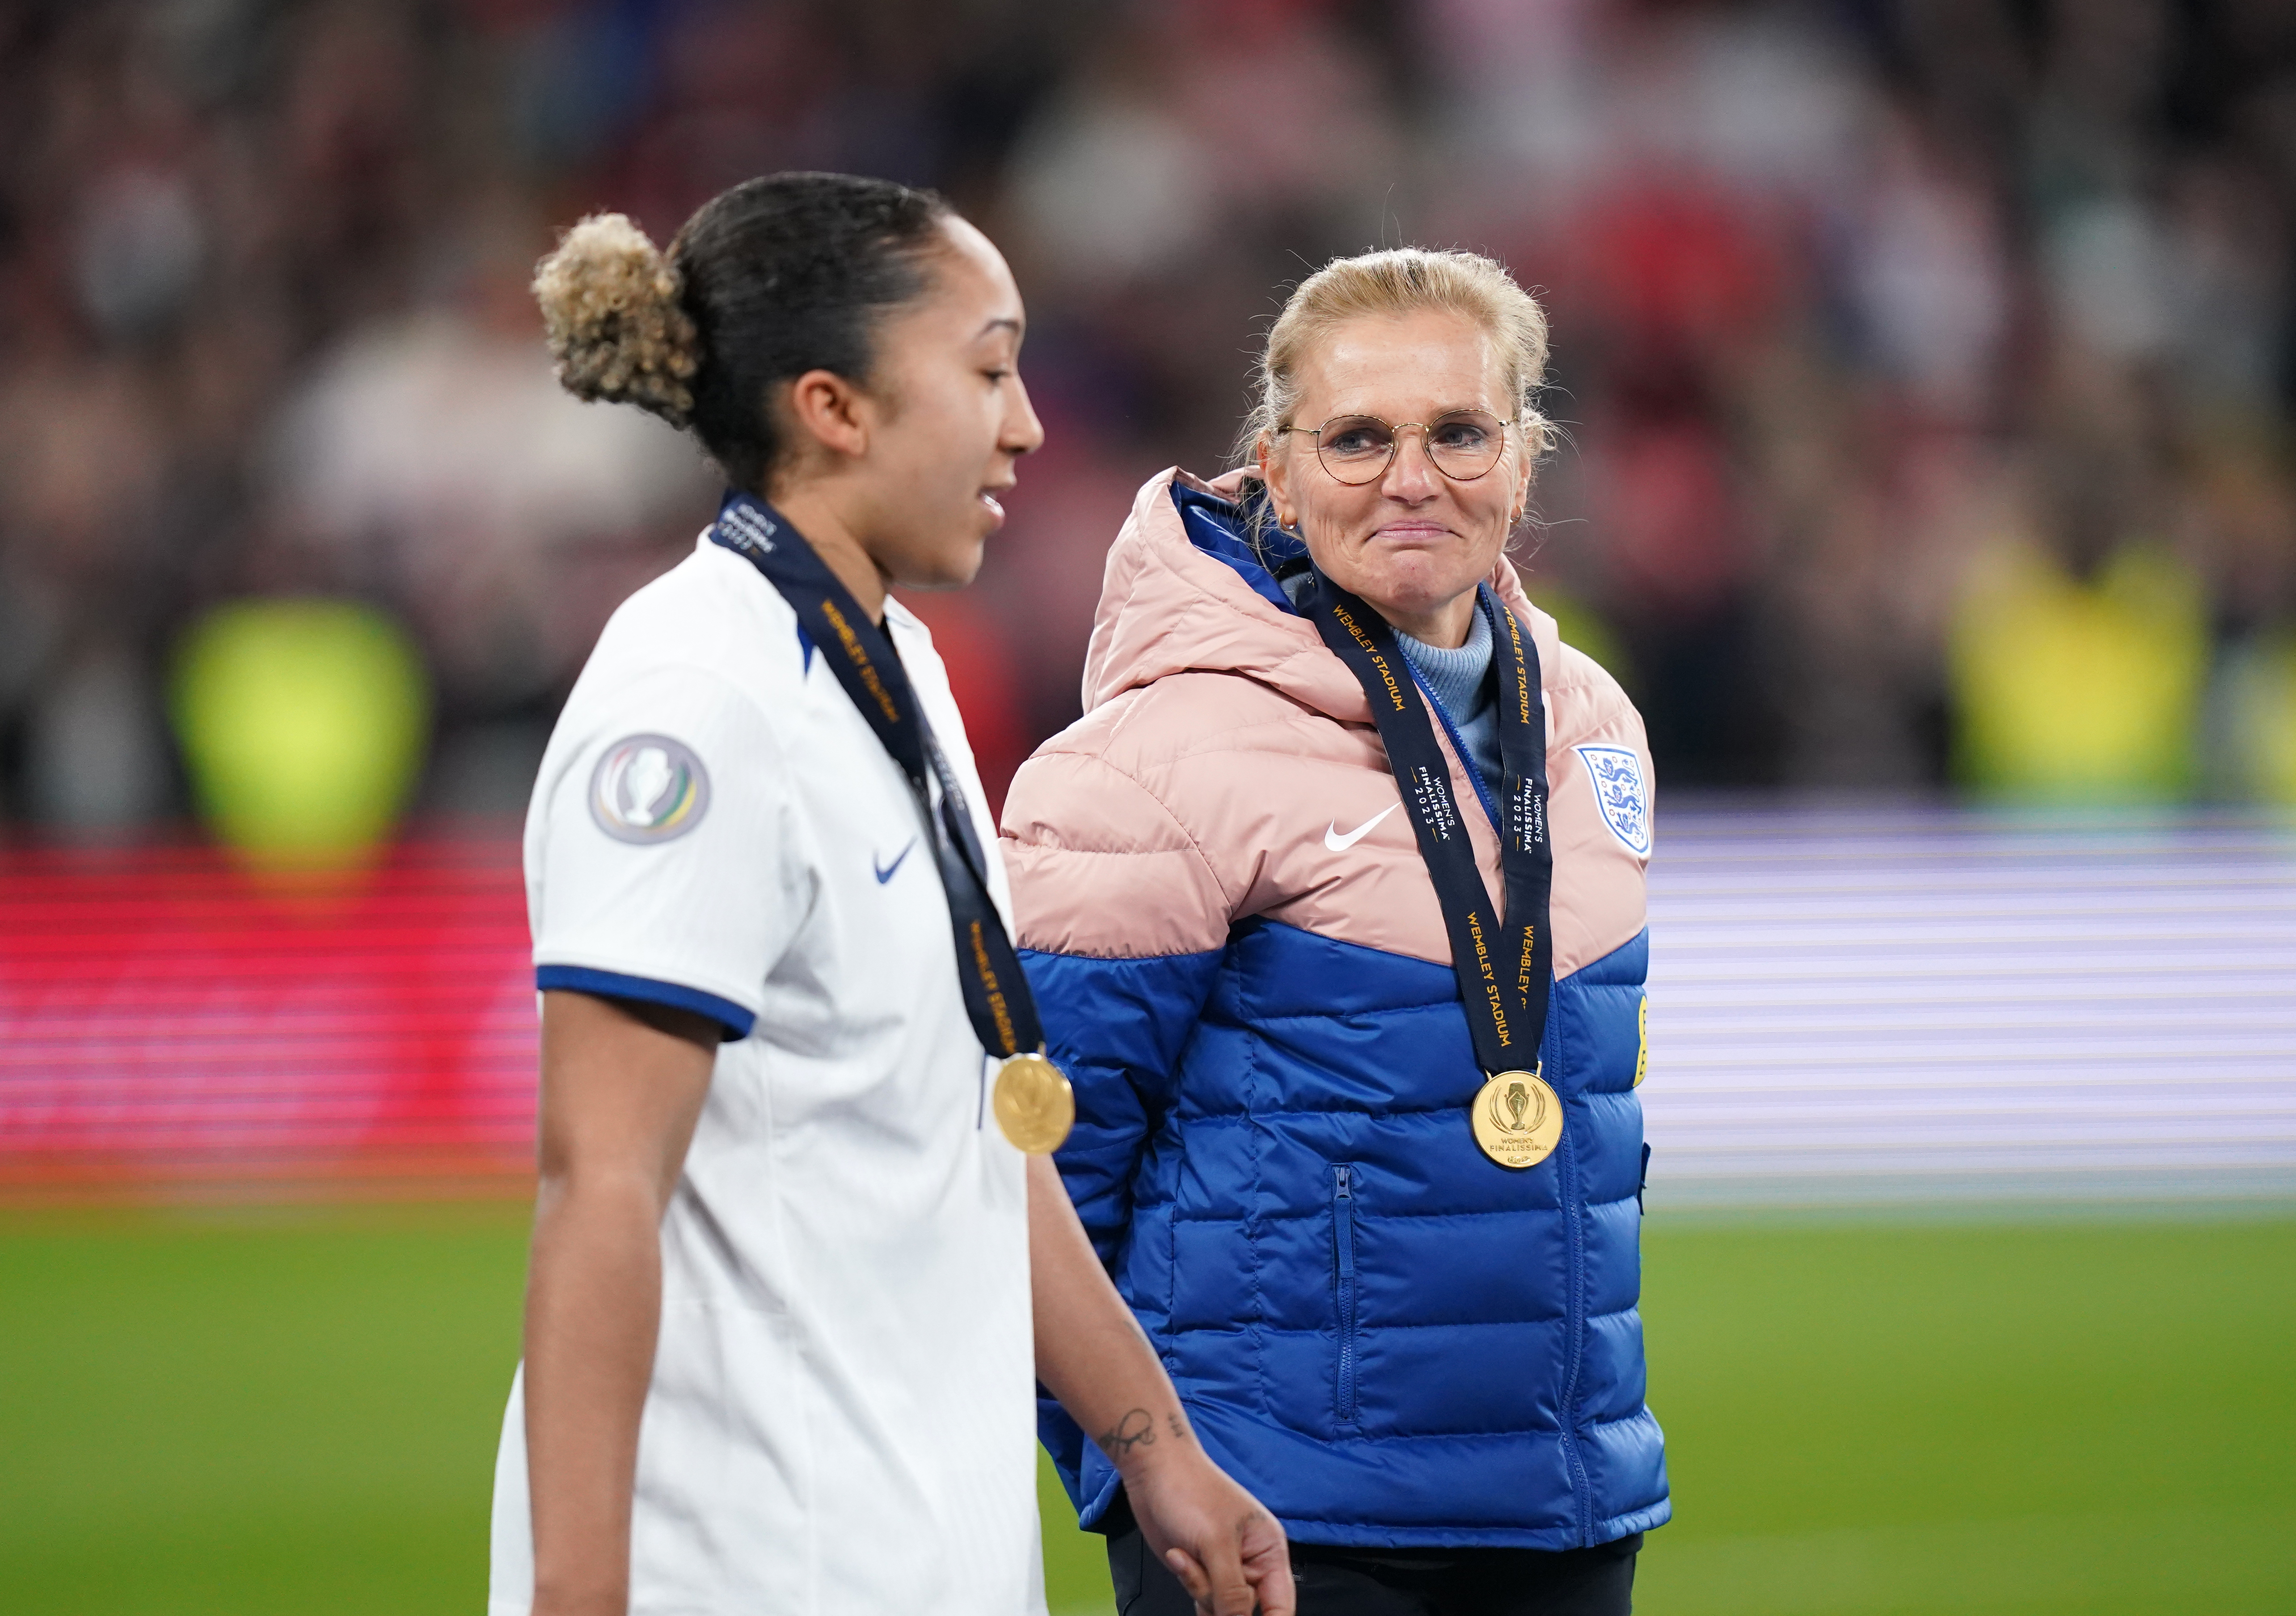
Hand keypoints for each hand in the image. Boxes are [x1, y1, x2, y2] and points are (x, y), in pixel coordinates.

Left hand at [1119, 1434, 1292, 1615]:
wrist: (1153, 1472)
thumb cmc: (1191, 1492)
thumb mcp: (1215, 1544)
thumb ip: (1230, 1590)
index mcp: (1269, 1549)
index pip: (1281, 1605)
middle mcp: (1251, 1561)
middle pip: (1245, 1608)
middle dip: (1218, 1595)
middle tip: (1201, 1563)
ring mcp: (1225, 1568)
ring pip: (1220, 1607)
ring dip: (1198, 1587)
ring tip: (1184, 1553)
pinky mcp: (1202, 1571)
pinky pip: (1201, 1598)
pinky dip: (1189, 1583)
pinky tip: (1178, 1557)